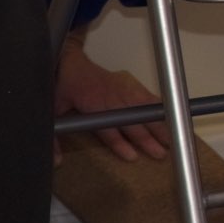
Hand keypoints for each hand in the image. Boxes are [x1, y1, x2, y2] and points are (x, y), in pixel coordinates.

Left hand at [55, 41, 170, 162]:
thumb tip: (57, 162)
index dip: (119, 142)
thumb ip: (53, 138)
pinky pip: (147, 95)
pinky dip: (159, 106)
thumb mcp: (51, 111)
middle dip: (147, 137)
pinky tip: (172, 116)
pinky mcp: (128, 84)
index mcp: (91, 102)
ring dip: (158, 123)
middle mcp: (109, 95)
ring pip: (143, 107)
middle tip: (161, 153)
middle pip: (131, 119)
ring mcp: (122, 88)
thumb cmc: (61, 86)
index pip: (108, 126)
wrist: (70, 60)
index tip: (132, 156)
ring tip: (171, 139)